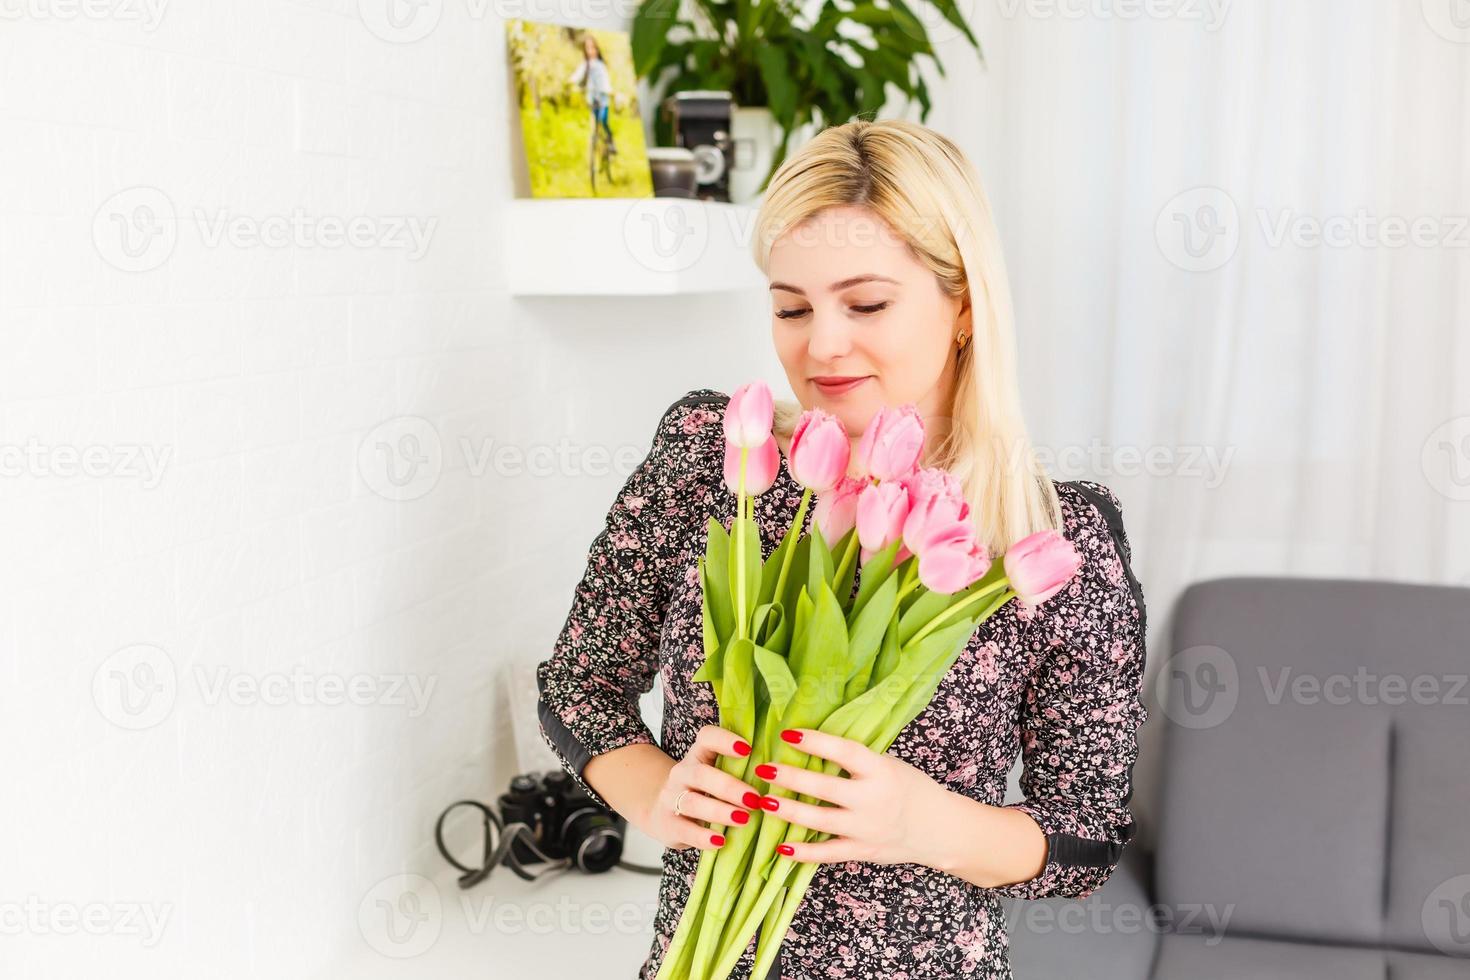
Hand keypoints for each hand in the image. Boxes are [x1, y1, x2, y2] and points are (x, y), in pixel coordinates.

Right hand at [649, 725, 763, 852]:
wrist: (664, 813)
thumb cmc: (704, 793)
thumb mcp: (716, 775)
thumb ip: (740, 771)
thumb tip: (781, 773)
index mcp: (698, 755)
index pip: (706, 737)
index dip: (725, 740)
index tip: (748, 749)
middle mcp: (682, 773)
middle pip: (701, 774)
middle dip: (730, 787)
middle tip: (755, 799)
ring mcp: (672, 799)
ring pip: (692, 802)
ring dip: (720, 811)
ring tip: (743, 819)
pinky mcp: (668, 824)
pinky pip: (685, 829)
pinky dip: (703, 837)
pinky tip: (721, 841)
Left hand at [753, 727, 946, 865]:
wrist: (939, 829)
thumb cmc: (910, 788)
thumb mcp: (889, 765)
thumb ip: (857, 761)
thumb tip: (812, 745)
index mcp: (880, 771)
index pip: (844, 752)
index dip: (816, 742)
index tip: (788, 734)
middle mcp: (872, 800)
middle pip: (824, 788)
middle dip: (791, 778)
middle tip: (763, 769)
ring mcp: (866, 828)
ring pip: (820, 821)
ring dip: (789, 811)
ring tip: (763, 801)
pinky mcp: (862, 851)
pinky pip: (828, 853)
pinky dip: (803, 853)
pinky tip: (780, 848)